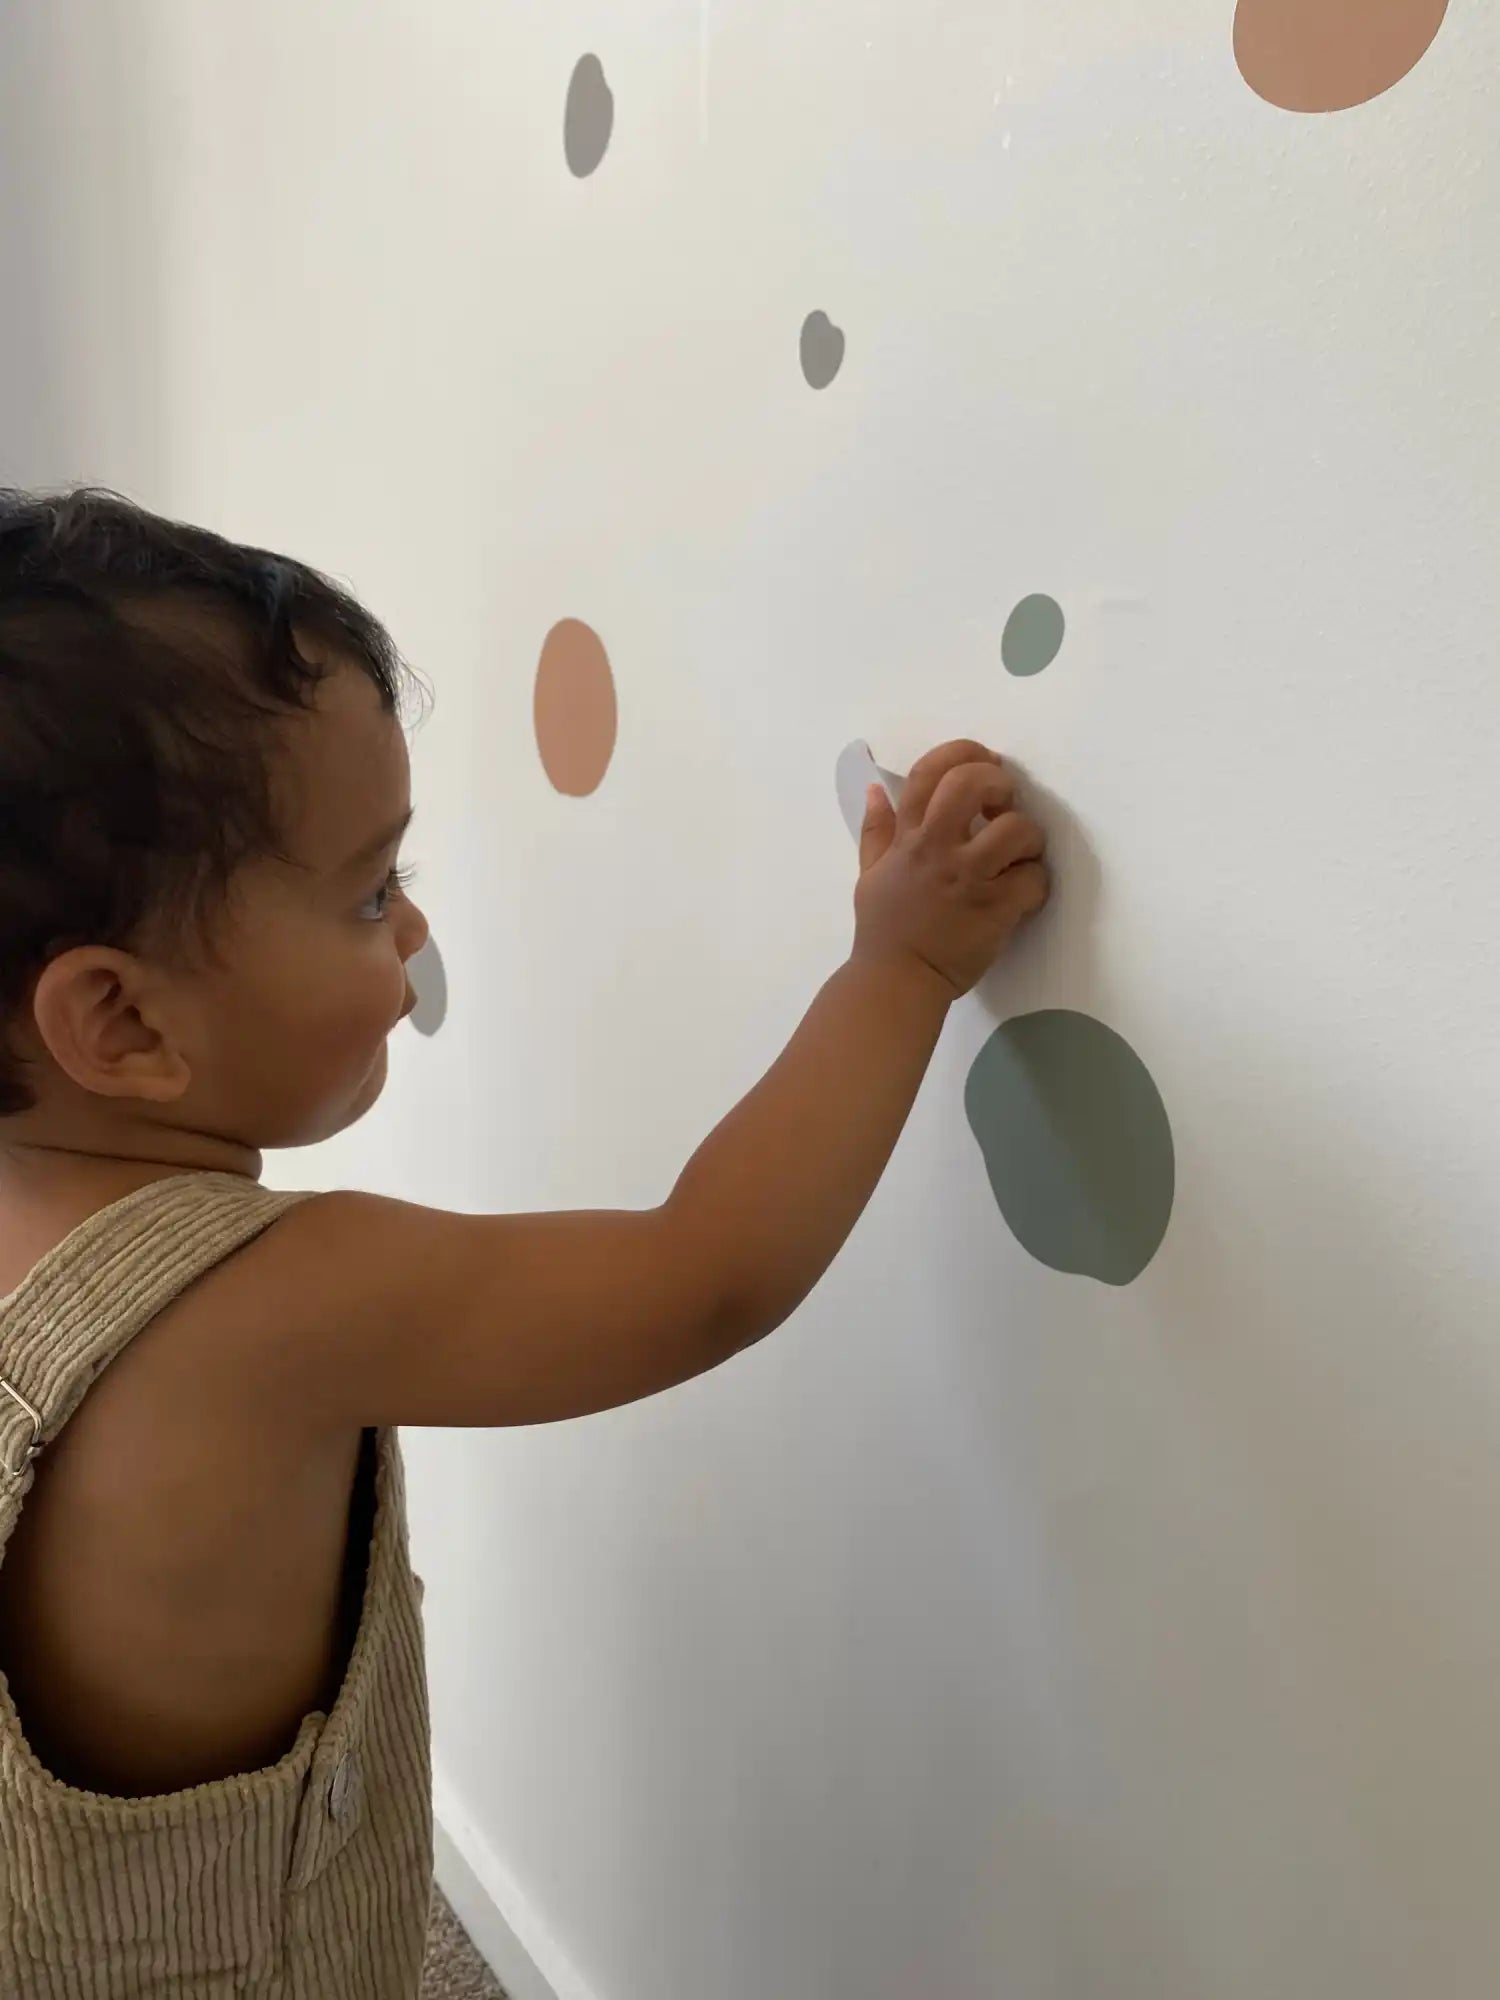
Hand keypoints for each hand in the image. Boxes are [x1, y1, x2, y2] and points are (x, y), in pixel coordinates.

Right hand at [852, 740, 1048, 996]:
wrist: (896, 983)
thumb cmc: (883, 931)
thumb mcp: (870, 874)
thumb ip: (876, 830)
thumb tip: (878, 788)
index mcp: (908, 839)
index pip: (930, 773)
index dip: (962, 753)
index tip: (982, 762)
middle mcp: (937, 850)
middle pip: (972, 784)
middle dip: (998, 782)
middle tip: (1003, 804)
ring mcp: (969, 879)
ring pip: (1016, 829)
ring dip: (1028, 837)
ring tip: (1020, 854)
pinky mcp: (996, 910)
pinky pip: (1034, 878)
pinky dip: (1036, 883)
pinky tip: (1024, 893)